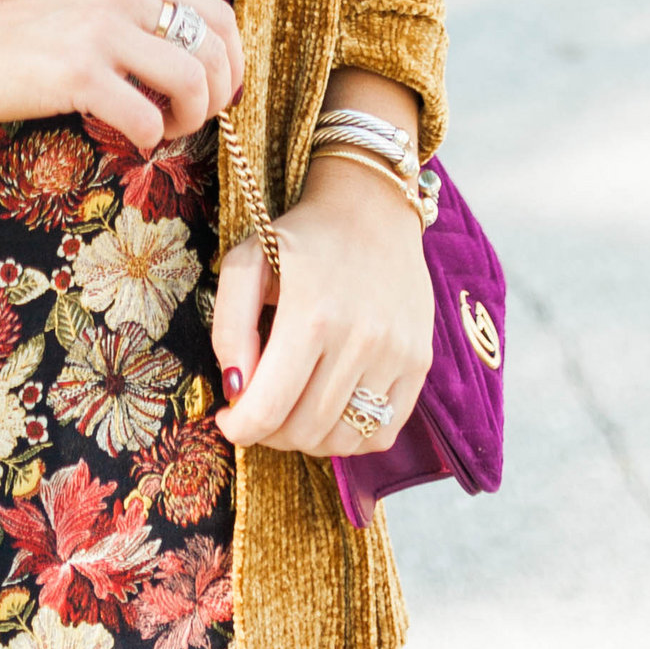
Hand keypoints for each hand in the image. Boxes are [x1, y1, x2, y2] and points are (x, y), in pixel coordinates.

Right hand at [0, 0, 245, 151]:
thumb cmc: (24, 27)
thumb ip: (140, 10)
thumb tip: (196, 56)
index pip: (219, 15)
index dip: (233, 62)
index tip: (221, 92)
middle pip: (213, 52)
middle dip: (216, 97)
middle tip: (190, 119)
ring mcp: (101, 30)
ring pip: (192, 83)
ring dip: (190, 119)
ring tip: (165, 129)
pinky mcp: (79, 73)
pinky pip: (147, 118)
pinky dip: (151, 139)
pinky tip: (131, 139)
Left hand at [209, 153, 433, 460]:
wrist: (372, 209)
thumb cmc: (302, 237)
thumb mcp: (248, 260)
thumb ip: (230, 326)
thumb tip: (236, 388)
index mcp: (311, 314)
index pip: (269, 408)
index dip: (241, 428)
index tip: (229, 420)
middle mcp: (360, 339)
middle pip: (304, 430)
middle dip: (270, 432)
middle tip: (259, 410)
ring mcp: (396, 354)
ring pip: (343, 439)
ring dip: (308, 438)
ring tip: (293, 410)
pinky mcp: (420, 362)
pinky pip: (384, 433)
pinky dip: (352, 435)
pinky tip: (332, 408)